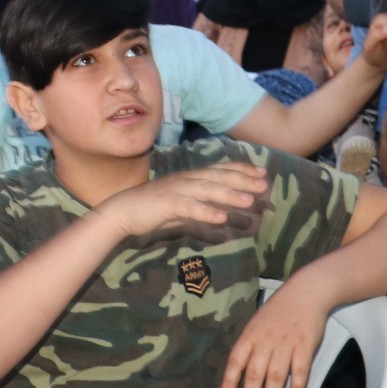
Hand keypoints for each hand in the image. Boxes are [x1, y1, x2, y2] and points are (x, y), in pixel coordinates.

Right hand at [98, 160, 266, 241]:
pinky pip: (189, 207)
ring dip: (229, 194)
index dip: (241, 170)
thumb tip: (220, 211)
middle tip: (264, 184)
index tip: (261, 173)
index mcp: (190, 178)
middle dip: (243, 180)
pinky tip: (221, 217)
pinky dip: (206, 211)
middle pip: (218, 177)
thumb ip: (200, 206)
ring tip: (249, 201)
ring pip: (207, 190)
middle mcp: (186, 180)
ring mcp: (176, 190)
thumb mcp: (181, 206)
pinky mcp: (167, 204)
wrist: (122, 211)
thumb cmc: (152, 209)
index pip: (220, 170)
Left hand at [220, 276, 328, 387]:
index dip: (229, 381)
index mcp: (250, 335)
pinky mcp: (305, 347)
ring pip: (276, 376)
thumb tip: (240, 374)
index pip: (236, 361)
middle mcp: (266, 341)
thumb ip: (250, 346)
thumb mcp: (256, 324)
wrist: (305, 293)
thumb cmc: (278, 311)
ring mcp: (286, 344)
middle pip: (255, 373)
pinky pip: (300, 371)